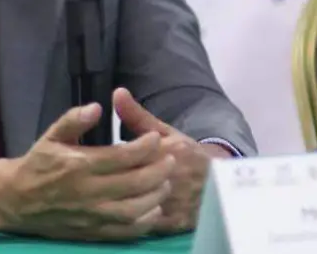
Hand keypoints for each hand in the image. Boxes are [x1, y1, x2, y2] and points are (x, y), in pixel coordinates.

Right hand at [0, 102, 174, 241]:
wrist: (15, 201)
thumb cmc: (37, 164)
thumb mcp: (51, 136)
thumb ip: (74, 119)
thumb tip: (98, 107)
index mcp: (79, 166)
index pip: (122, 156)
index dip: (145, 146)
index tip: (157, 137)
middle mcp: (88, 192)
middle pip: (135, 183)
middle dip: (158, 170)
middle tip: (171, 159)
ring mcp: (91, 215)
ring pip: (134, 210)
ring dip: (155, 196)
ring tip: (165, 182)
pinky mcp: (92, 232)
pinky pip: (124, 232)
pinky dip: (144, 222)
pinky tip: (153, 208)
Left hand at [113, 87, 226, 233]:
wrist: (218, 182)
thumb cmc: (186, 154)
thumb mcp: (165, 132)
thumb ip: (138, 115)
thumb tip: (117, 93)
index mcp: (166, 150)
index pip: (127, 156)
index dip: (108, 160)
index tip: (98, 161)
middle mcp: (171, 176)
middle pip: (130, 182)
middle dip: (112, 182)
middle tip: (101, 180)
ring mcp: (174, 201)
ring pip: (137, 205)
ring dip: (120, 202)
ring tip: (110, 196)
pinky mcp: (176, 222)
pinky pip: (147, 223)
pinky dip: (133, 220)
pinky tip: (124, 213)